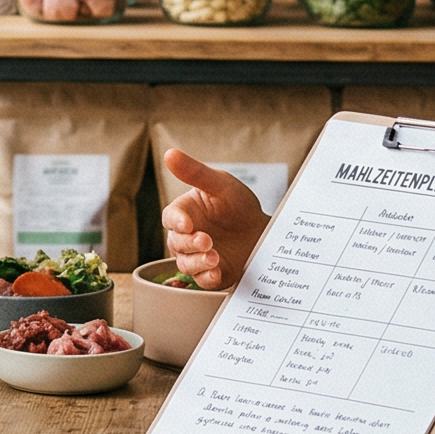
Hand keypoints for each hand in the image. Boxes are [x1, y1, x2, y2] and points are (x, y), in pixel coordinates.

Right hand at [159, 149, 267, 292]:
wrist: (265, 231)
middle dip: (189, 243)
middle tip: (206, 241)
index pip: (171, 217)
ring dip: (197, 262)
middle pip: (176, 242)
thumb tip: (169, 154)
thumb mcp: (221, 184)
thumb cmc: (239, 205)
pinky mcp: (211, 273)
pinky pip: (201, 279)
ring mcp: (197, 257)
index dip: (176, 221)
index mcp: (185, 212)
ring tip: (214, 257)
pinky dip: (206, 277)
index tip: (187, 224)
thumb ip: (195, 172)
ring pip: (185, 263)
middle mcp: (187, 236)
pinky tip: (216, 271)